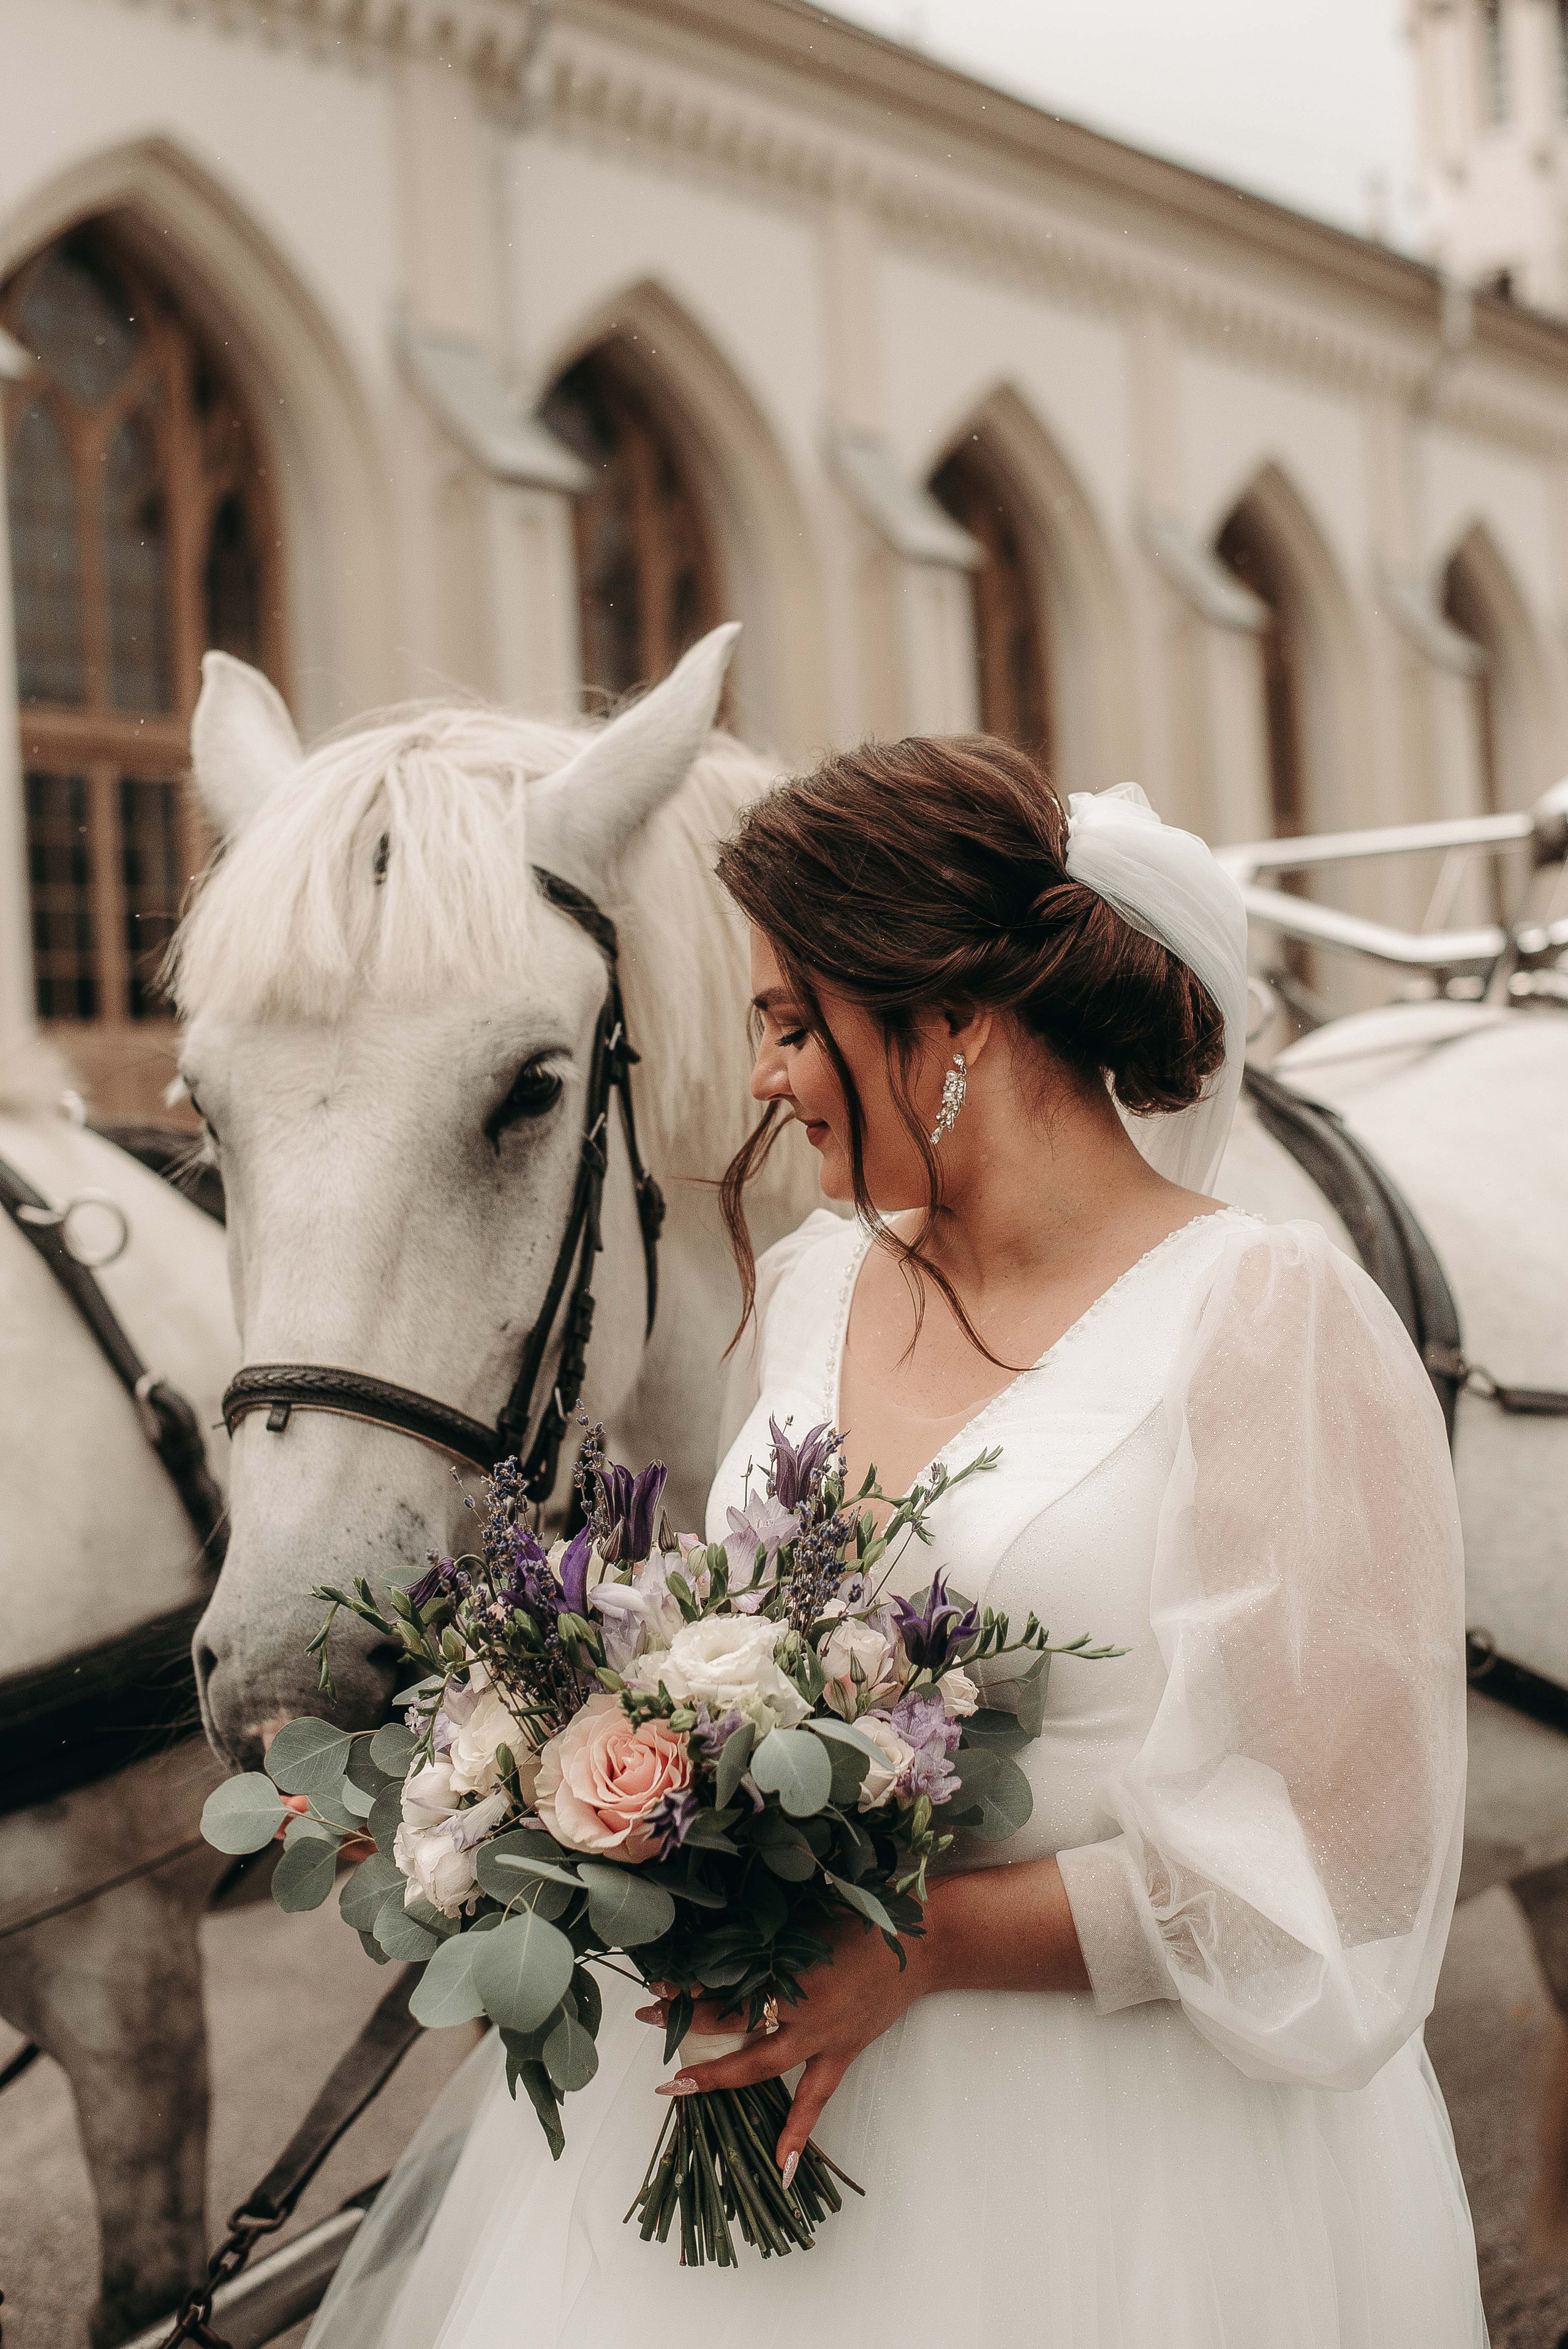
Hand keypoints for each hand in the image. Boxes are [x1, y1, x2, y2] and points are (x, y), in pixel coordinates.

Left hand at [637, 1916, 936, 2182]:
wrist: (921, 1945)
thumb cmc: (862, 1919)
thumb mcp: (809, 1919)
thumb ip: (770, 1935)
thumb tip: (723, 1939)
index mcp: (794, 1970)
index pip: (730, 1984)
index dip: (692, 1987)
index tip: (658, 1983)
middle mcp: (803, 2010)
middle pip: (734, 2023)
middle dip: (689, 2023)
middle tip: (649, 2019)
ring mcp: (823, 2038)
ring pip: (762, 2066)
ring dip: (720, 2077)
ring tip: (680, 2089)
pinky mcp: (842, 2054)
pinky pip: (816, 2099)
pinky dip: (798, 2134)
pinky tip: (782, 2169)